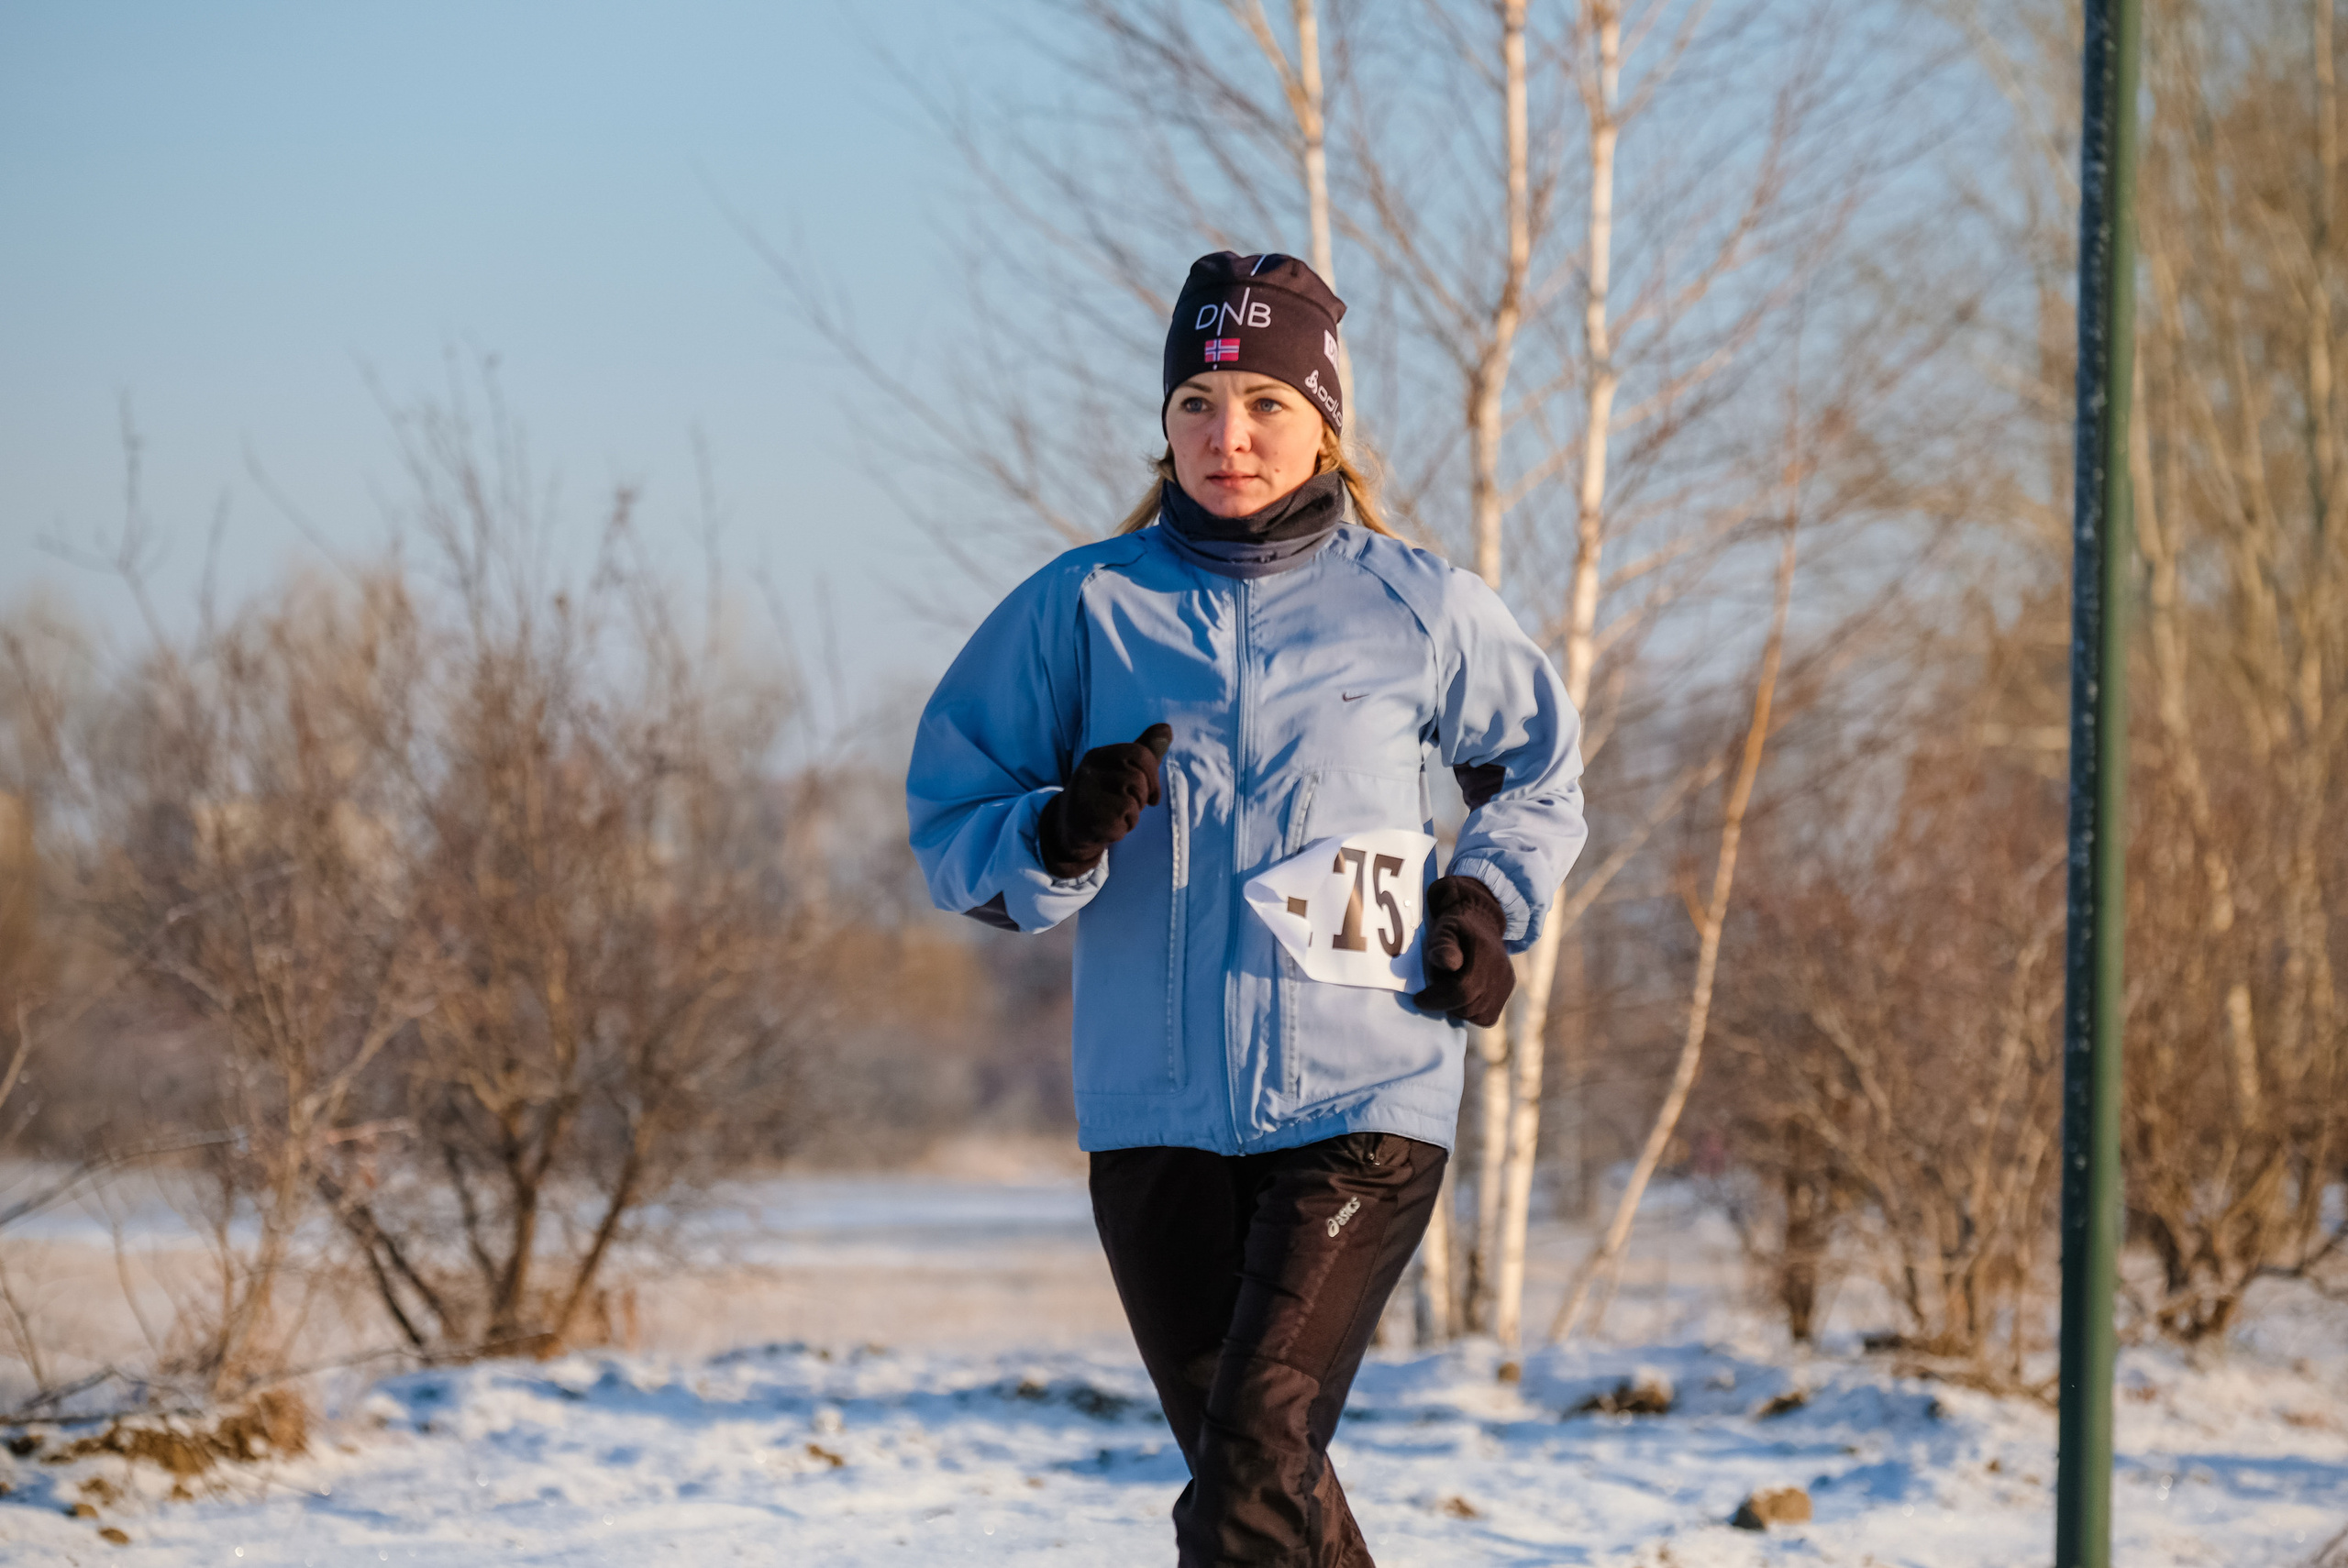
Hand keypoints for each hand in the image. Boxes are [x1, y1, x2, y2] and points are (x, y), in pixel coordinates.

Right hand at [1038, 724, 1172, 876]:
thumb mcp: (1122, 769)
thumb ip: (1145, 751)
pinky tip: (1109, 826)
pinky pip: (1125, 822)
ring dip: (1133, 813)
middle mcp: (1090, 771)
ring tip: (1115, 814)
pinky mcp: (1091, 819)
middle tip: (1126, 804)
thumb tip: (1166, 728)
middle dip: (1141, 797)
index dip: (1153, 775)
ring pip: (1133, 801)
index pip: (1139, 754)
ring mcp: (1088, 795)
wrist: (1071, 827)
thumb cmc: (1105, 795)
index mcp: (1098, 756)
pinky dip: (1124, 827)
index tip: (1152, 793)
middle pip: (1138, 779)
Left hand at [1412, 875, 1513, 1026]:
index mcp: (1484, 955)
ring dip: (1460, 1009)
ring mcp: (1507, 982)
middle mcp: (1500, 971)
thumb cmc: (1455, 927)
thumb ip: (1443, 945)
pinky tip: (1463, 996)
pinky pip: (1489, 1016)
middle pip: (1469, 1007)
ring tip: (1451, 988)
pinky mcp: (1508, 989)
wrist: (1480, 920)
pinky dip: (1473, 1012)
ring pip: (1480, 1016)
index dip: (1438, 1000)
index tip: (1419, 999)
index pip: (1462, 992)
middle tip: (1434, 990)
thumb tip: (1449, 963)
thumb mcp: (1443, 930)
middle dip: (1446, 1003)